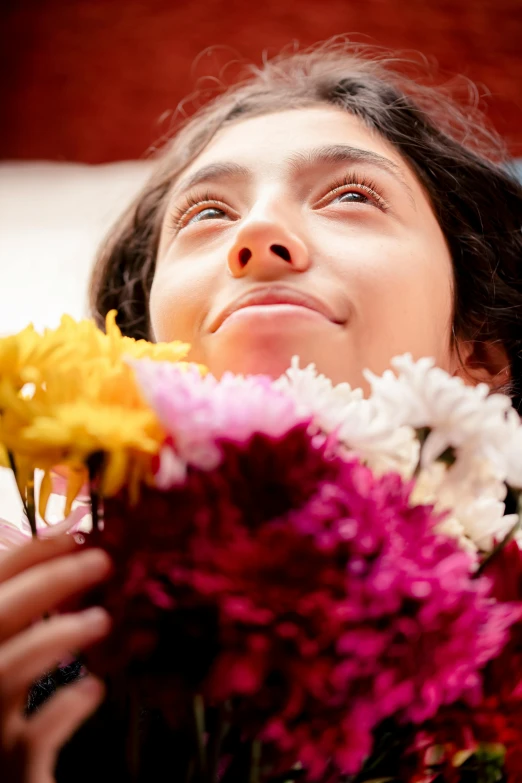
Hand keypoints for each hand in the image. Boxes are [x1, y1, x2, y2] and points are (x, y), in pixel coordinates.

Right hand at [0, 534, 111, 782]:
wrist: (7, 778)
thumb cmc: (7, 714)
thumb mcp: (10, 651)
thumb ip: (21, 611)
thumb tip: (66, 544)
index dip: (26, 556)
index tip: (71, 535)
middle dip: (47, 582)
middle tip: (101, 560)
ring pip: (8, 672)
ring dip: (56, 636)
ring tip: (102, 619)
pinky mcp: (5, 773)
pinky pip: (34, 737)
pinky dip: (67, 707)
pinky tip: (94, 688)